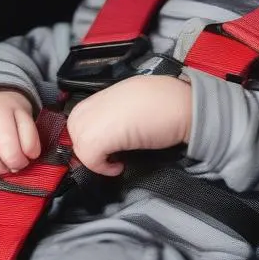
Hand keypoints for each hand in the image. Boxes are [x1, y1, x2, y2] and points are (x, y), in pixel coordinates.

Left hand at [66, 75, 191, 176]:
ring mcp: (96, 117)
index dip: (90, 133)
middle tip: (110, 154)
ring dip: (95, 156)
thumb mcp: (135, 102)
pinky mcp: (101, 136)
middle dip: (89, 144)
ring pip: (78, 143)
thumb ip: (116, 112)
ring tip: (116, 159)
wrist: (184, 105)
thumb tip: (109, 131)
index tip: (106, 146)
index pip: (80, 116)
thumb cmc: (169, 103)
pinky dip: (101, 166)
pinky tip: (119, 166)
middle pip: (74, 128)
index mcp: (106, 93)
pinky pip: (88, 156)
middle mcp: (96, 102)